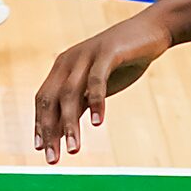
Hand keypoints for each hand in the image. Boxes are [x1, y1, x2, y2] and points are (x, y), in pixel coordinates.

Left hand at [33, 10, 170, 163]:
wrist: (149, 32)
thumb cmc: (120, 61)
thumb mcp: (96, 87)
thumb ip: (79, 104)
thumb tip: (62, 132)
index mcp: (62, 68)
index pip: (43, 99)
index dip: (40, 124)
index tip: (41, 149)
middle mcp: (68, 61)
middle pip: (51, 99)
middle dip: (49, 130)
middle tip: (53, 158)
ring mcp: (86, 56)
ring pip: (70, 94)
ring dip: (70, 124)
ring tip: (74, 149)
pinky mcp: (107, 53)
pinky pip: (97, 80)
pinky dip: (96, 102)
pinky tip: (98, 122)